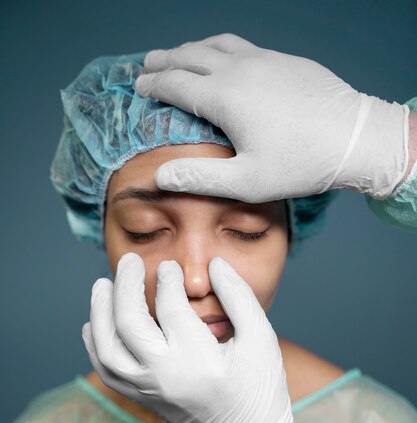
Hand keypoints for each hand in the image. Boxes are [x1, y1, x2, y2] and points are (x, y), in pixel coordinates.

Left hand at [81, 253, 302, 422]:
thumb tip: (214, 265)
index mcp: (197, 359)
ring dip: (99, 313)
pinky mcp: (144, 400)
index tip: (171, 267)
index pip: (170, 307)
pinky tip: (94, 324)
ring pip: (107, 349)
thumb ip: (238, 297)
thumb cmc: (260, 389)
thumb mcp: (261, 339)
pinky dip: (95, 346)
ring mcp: (150, 391)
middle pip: (128, 323)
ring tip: (101, 285)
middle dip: (125, 286)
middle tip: (130, 262)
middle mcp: (165, 376)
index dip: (168, 279)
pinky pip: (108, 372)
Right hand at [136, 33, 409, 201]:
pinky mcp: (285, 60)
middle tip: (147, 63)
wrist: (354, 138)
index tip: (138, 86)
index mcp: (225, 98)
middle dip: (165, 59)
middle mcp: (240, 69)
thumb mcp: (247, 182)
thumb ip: (200, 178)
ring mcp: (265, 59)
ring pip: (217, 44)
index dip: (154, 84)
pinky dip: (220, 48)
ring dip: (192, 48)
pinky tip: (224, 58)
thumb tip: (159, 175)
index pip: (177, 84)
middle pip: (191, 55)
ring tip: (179, 54)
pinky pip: (243, 45)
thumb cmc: (300, 164)